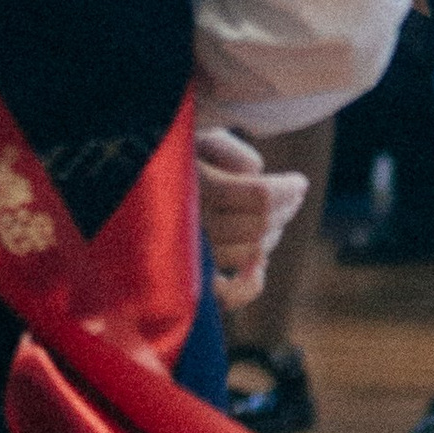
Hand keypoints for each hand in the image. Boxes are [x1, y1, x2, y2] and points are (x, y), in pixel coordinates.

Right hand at [195, 123, 309, 311]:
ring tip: (278, 218)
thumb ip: (229, 150)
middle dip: (285, 209)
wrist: (133, 182)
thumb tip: (255, 173)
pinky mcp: (190, 276)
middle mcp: (191, 223)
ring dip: (272, 237)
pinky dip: (250, 286)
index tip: (300, 182)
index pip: (259, 196)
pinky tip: (259, 268)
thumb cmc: (177, 155)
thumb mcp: (200, 137)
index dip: (287, 190)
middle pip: (260, 225)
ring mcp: (191, 253)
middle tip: (293, 195)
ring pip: (251, 254)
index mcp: (194, 185)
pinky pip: (226, 295)